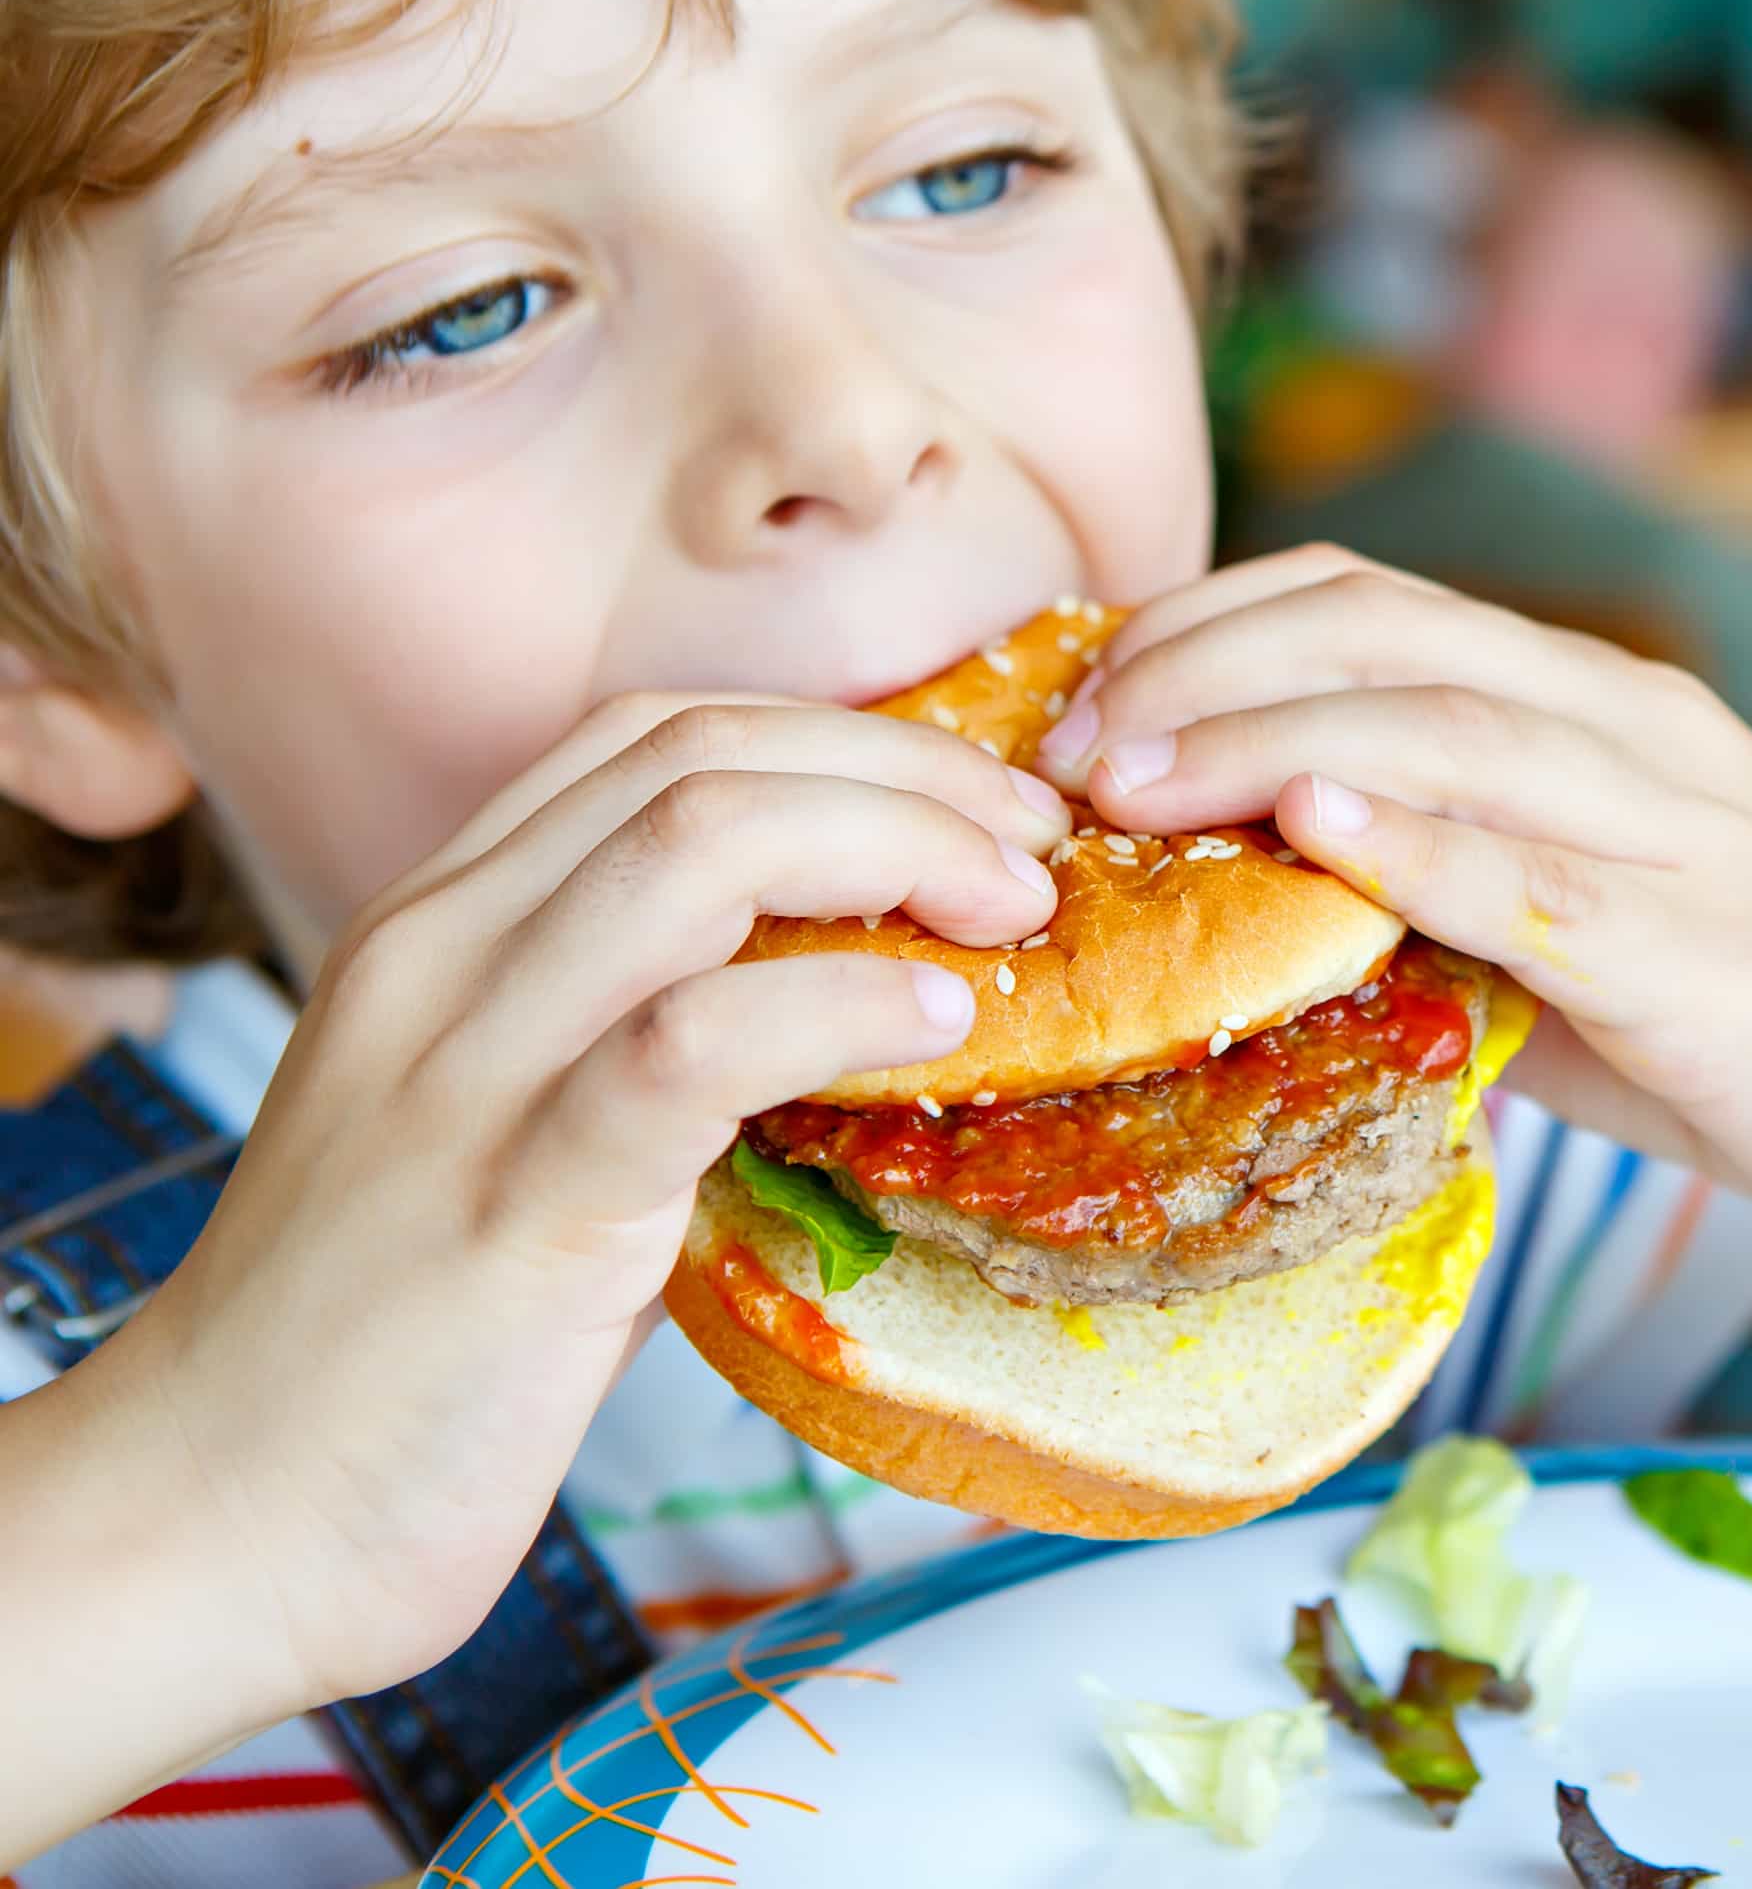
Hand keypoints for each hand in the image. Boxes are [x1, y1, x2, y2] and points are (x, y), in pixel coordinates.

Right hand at [100, 698, 1069, 1720]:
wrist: (210, 1522)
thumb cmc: (393, 1346)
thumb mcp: (509, 1133)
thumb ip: (639, 1044)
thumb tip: (852, 1002)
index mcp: (438, 927)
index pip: (655, 736)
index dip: (843, 741)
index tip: (975, 811)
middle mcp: (440, 963)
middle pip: (703, 760)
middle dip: (903, 777)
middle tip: (1033, 858)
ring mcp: (464, 1075)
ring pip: (699, 847)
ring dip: (899, 851)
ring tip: (1014, 920)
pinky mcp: (510, 1207)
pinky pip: (693, 1041)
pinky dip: (840, 1002)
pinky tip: (936, 1019)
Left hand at [1042, 547, 1751, 1255]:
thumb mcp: (1576, 930)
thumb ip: (1438, 895)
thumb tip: (1241, 914)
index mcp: (1590, 708)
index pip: (1367, 603)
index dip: (1206, 626)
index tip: (1077, 697)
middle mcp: (1629, 734)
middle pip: (1387, 634)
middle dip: (1202, 670)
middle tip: (1065, 747)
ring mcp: (1676, 836)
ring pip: (1453, 728)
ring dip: (1268, 738)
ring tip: (1129, 778)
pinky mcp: (1705, 955)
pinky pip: (1546, 879)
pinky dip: (1425, 842)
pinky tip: (1316, 827)